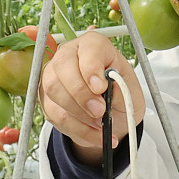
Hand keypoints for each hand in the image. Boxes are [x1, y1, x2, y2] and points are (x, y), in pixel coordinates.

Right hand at [39, 30, 143, 162]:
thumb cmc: (121, 94)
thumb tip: (110, 89)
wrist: (112, 115)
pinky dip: (78, 129)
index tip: (101, 87)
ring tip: (101, 124)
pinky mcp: (46, 99)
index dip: (91, 67)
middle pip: (63, 67)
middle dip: (81, 93)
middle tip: (100, 111)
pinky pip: (56, 114)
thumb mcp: (131, 92)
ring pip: (54, 90)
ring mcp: (53, 76)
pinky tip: (95, 133)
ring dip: (79, 113)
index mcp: (94, 45)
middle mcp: (68, 55)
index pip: (88, 48)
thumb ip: (122, 90)